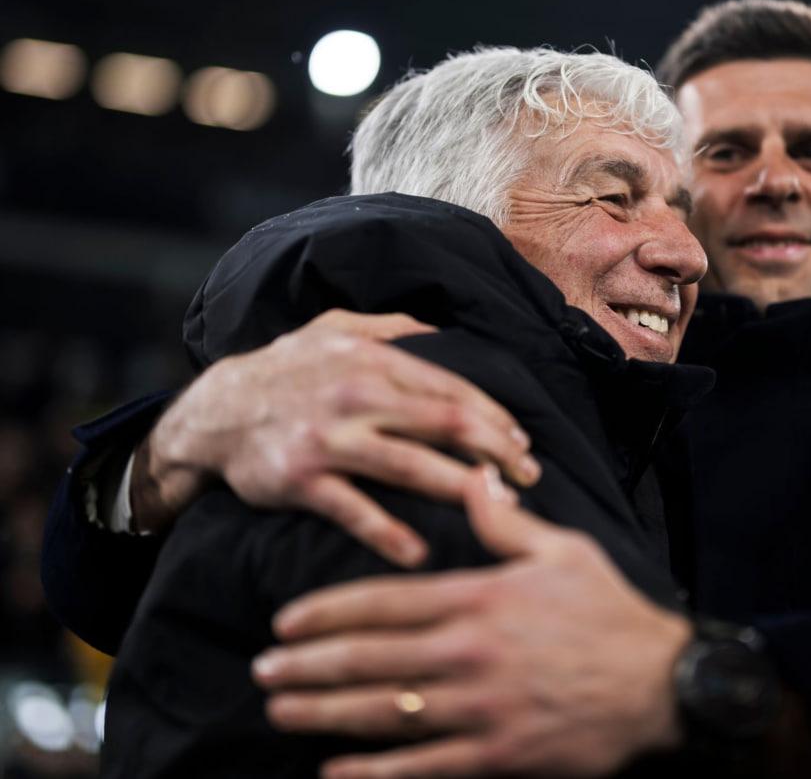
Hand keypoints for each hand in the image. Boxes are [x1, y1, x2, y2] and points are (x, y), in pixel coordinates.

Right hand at [132, 309, 540, 566]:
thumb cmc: (284, 370)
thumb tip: (441, 328)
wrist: (212, 411)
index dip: (496, 418)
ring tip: (502, 510)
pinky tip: (420, 552)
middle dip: (497, 452)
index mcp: (374, 361)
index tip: (523, 444)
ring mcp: (330, 438)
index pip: (453, 390)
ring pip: (412, 465)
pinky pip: (353, 509)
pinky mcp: (302, 479)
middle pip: (448, 424)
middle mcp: (358, 396)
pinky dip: (387, 532)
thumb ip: (390, 326)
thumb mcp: (333, 329)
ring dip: (463, 487)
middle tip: (530, 478)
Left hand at [253, 465, 692, 777]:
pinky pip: (422, 768)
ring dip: (324, 714)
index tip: (285, 622)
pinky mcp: (498, 756)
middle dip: (308, 666)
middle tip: (263, 672)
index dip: (327, 613)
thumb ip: (507, 522)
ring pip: (385, 711)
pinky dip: (374, 773)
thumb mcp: (564, 551)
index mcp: (481, 598)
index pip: (384, 602)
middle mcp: (470, 653)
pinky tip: (334, 773)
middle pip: (370, 658)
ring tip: (282, 712)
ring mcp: (481, 709)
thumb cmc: (610, 613)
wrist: (663, 683)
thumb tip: (475, 477)